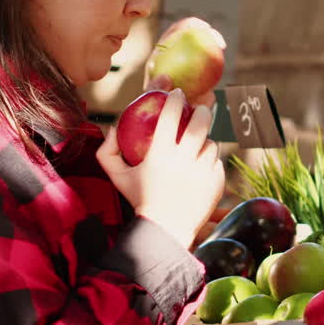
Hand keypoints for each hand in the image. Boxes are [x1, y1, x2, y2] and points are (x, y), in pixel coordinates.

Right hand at [97, 89, 224, 247]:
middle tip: (200, 108)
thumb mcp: (117, 178)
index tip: (177, 93)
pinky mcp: (216, 183)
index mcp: (159, 155)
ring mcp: (202, 172)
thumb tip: (114, 126)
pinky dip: (209, 162)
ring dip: (205, 140)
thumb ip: (107, 152)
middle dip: (203, 110)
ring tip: (196, 146)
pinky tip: (200, 167)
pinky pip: (216, 162)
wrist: (165, 231)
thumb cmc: (140, 200)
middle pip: (200, 123)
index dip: (175, 99)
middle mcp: (183, 160)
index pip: (170, 115)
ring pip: (211, 144)